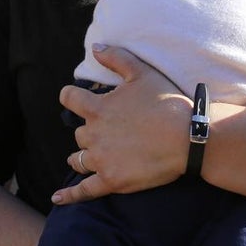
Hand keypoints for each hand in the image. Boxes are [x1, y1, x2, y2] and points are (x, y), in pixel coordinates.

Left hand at [52, 45, 191, 205]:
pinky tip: (57, 198)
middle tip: (108, 130)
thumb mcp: (142, 73)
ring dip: (81, 156)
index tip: (74, 98)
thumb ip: (116, 58)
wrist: (188, 139)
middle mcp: (94, 134)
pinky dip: (69, 195)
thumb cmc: (166, 103)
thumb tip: (95, 47)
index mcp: (98, 108)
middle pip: (78, 133)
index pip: (69, 99)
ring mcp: (102, 160)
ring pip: (79, 159)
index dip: (71, 96)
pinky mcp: (112, 181)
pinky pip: (84, 190)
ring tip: (88, 157)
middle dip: (89, 130)